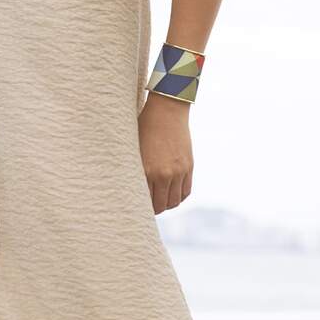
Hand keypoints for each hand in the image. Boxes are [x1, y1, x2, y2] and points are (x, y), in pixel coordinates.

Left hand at [137, 91, 193, 214]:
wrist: (166, 110)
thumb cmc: (144, 127)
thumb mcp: (135, 148)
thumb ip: (135, 170)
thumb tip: (131, 188)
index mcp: (146, 170)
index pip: (145, 201)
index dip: (140, 208)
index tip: (136, 207)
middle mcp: (164, 174)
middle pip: (160, 205)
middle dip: (153, 209)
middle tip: (147, 208)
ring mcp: (178, 171)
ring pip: (174, 202)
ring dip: (166, 205)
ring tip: (159, 202)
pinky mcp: (189, 167)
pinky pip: (185, 192)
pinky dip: (178, 197)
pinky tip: (171, 194)